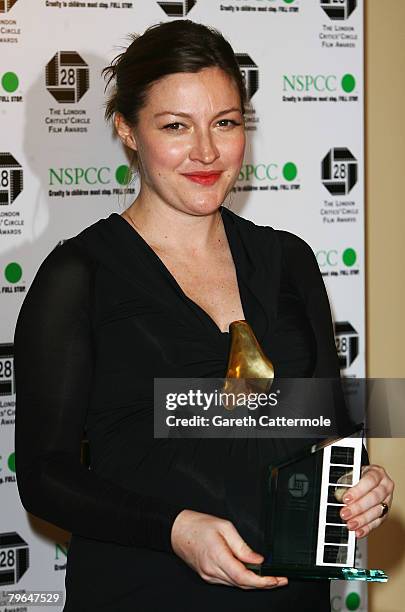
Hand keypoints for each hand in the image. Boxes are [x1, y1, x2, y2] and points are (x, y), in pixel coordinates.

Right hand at [171, 509, 287, 589]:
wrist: (177, 530)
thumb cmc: (198, 525)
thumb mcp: (225, 527)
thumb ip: (242, 546)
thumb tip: (258, 560)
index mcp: (217, 556)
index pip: (244, 577)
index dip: (262, 581)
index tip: (276, 579)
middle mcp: (212, 571)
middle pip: (242, 584)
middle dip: (264, 585)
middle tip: (280, 580)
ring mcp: (209, 576)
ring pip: (236, 585)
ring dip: (254, 584)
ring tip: (270, 578)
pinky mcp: (208, 576)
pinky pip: (229, 581)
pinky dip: (242, 580)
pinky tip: (251, 575)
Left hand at [339, 464, 393, 538]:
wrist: (366, 479)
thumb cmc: (358, 476)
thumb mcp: (351, 474)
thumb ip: (346, 483)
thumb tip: (338, 495)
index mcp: (377, 473)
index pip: (369, 480)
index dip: (357, 490)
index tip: (346, 498)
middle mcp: (385, 486)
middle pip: (374, 498)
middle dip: (358, 507)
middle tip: (345, 513)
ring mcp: (387, 501)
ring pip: (377, 512)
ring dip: (362, 520)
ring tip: (350, 524)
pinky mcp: (385, 513)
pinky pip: (378, 522)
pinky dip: (367, 528)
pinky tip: (358, 531)